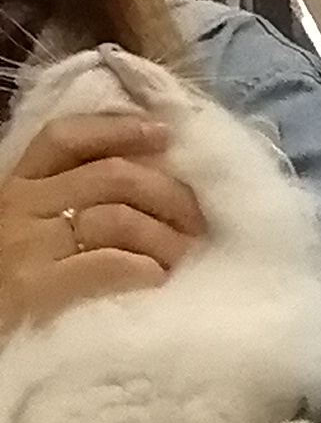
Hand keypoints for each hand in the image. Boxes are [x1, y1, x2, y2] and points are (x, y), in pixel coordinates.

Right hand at [0, 102, 205, 338]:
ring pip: (117, 216)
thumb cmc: (8, 292)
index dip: (118, 130)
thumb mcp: (27, 235)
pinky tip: (160, 281)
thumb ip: (67, 208)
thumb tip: (145, 187)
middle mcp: (22, 206)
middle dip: (168, 194)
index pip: (67, 139)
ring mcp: (28, 246)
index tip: (164, 135)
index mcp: (18, 188)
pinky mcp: (36, 289)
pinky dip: (143, 268)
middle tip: (200, 222)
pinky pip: (106, 264)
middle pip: (111, 176)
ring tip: (188, 259)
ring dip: (166, 237)